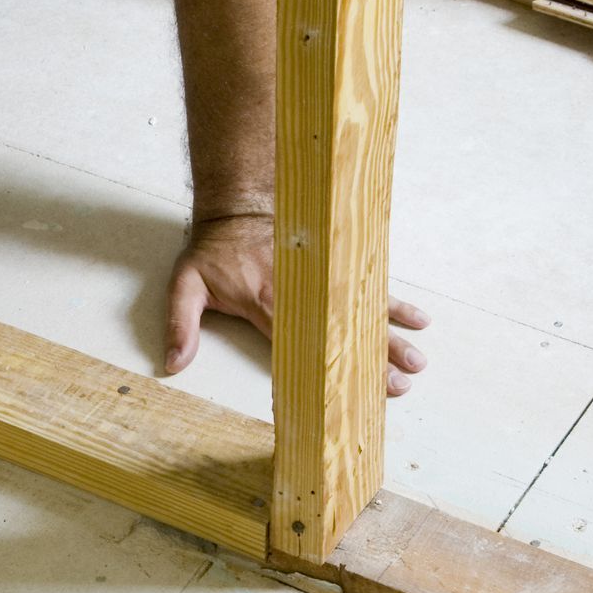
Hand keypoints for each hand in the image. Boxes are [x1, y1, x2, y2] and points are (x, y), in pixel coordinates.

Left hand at [164, 213, 428, 394]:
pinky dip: (393, 301)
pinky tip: (417, 319)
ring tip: (418, 358)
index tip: (348, 388)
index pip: (303, 343)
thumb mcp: (186, 284)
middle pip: (344, 331)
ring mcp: (323, 278)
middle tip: (402, 382)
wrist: (236, 204)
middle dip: (375, 357)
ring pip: (362, 310)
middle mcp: (303, 292)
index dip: (328, 366)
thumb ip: (180, 324)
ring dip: (392, 335)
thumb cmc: (213, 250)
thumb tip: (174, 364)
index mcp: (269, 303)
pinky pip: (367, 286)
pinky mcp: (333, 267)